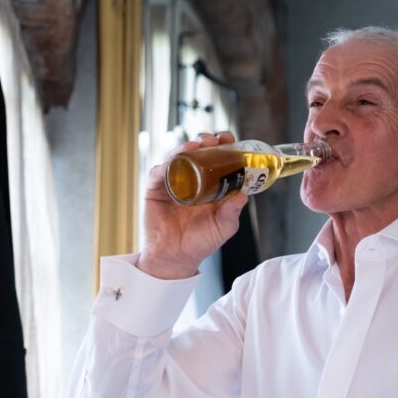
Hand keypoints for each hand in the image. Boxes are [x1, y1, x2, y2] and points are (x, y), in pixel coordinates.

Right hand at [137, 131, 247, 279]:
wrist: (175, 257)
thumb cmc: (200, 242)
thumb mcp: (223, 227)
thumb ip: (232, 211)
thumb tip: (243, 194)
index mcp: (210, 184)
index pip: (217, 158)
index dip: (223, 146)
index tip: (229, 140)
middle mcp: (191, 179)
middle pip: (197, 152)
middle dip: (204, 141)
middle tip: (212, 140)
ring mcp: (172, 182)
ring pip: (176, 157)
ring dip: (184, 148)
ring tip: (193, 146)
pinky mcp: (154, 189)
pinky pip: (157, 173)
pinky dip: (163, 166)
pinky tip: (170, 163)